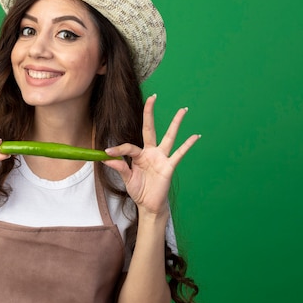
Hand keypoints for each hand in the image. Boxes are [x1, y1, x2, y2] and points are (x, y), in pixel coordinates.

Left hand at [104, 95, 199, 216]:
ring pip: (169, 137)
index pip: (129, 147)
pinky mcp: (169, 166)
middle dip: (150, 113)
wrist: (149, 205)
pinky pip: (180, 154)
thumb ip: (120, 168)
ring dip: (176, 123)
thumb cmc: (139, 190)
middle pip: (150, 129)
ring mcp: (161, 158)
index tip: (107, 152)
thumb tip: (107, 159)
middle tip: (153, 97)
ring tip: (183, 110)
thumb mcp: (127, 179)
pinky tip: (195, 136)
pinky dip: (188, 145)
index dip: (118, 149)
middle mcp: (151, 152)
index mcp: (139, 155)